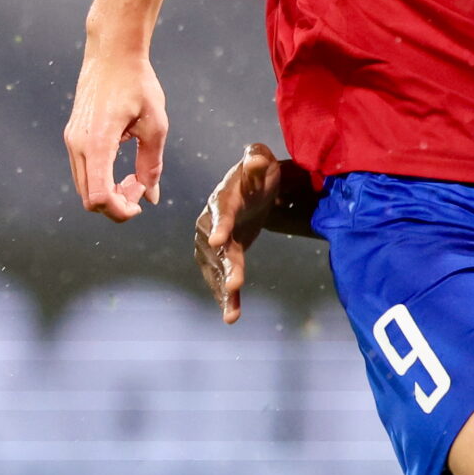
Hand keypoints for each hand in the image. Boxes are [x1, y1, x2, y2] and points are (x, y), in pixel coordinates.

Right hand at [64, 45, 167, 220]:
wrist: (112, 53)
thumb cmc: (137, 83)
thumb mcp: (155, 125)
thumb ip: (152, 164)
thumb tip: (150, 197)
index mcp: (98, 143)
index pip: (100, 197)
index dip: (121, 210)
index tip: (141, 200)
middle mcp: (77, 144)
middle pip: (89, 199)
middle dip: (117, 204)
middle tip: (141, 188)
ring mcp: (71, 140)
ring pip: (84, 187)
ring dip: (109, 193)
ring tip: (133, 177)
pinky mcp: (72, 136)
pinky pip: (83, 171)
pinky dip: (101, 179)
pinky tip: (121, 168)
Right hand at [194, 141, 287, 323]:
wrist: (252, 190)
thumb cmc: (258, 173)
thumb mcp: (262, 162)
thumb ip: (256, 161)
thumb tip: (255, 158)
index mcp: (222, 198)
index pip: (221, 212)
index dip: (221, 225)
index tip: (219, 241)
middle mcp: (211, 223)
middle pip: (218, 247)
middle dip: (225, 266)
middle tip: (234, 284)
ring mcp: (214, 244)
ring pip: (218, 268)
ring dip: (224, 288)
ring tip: (231, 312)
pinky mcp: (224, 258)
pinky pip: (223, 278)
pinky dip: (227, 298)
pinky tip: (231, 316)